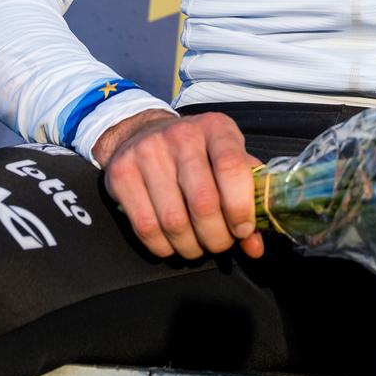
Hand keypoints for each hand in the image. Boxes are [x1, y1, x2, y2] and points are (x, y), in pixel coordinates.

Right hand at [95, 110, 265, 259]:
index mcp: (215, 128)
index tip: (242, 230)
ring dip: (191, 247)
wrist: (142, 132)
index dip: (240, 207)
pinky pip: (145, 227)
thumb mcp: (227, 160)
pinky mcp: (121, 173)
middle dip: (216, 237)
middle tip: (219, 244)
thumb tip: (254, 245)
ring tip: (197, 246)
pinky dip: (163, 247)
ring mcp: (147, 152)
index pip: (231, 167)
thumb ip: (247, 198)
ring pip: (174, 221)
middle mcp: (181, 135)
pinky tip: (171, 243)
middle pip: (203, 203)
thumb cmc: (195, 153)